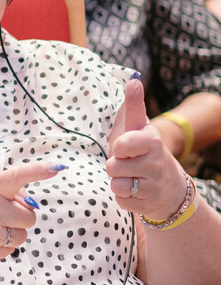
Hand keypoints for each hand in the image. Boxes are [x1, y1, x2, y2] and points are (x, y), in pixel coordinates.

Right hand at [0, 160, 63, 259]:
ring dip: (12, 231)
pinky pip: (9, 249)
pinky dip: (0, 244)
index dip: (38, 171)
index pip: (17, 177)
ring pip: (22, 236)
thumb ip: (6, 188)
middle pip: (29, 217)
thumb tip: (31, 204)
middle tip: (2, 213)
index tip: (57, 167)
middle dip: (20, 216)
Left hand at [109, 78, 188, 218]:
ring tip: (130, 178)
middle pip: (112, 166)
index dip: (118, 147)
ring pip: (116, 185)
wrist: (171, 188)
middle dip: (114, 166)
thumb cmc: (146, 152)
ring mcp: (154, 185)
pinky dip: (123, 198)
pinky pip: (121, 201)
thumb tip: (133, 80)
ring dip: (118, 182)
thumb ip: (133, 107)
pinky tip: (135, 192)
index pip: (124, 144)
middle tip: (127, 164)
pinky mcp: (149, 204)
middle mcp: (156, 163)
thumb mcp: (140, 129)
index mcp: (152, 142)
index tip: (123, 147)